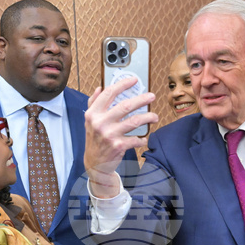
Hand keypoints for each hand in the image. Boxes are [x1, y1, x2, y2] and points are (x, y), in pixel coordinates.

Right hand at [83, 77, 157, 197]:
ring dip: (148, 117)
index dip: (123, 84)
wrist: (94, 164)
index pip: (109, 93)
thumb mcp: (89, 121)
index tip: (134, 80)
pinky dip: (142, 138)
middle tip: (152, 96)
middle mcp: (100, 123)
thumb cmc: (94, 139)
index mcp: (93, 113)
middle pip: (126, 105)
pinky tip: (144, 138)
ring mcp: (110, 135)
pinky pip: (136, 139)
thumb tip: (99, 88)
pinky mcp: (118, 146)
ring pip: (134, 121)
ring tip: (155, 116)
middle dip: (142, 99)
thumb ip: (93, 103)